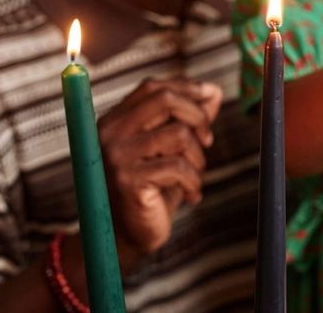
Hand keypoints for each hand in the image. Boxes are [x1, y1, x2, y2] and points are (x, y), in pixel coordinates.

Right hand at [97, 79, 222, 261]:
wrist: (127, 236)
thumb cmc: (153, 190)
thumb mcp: (171, 149)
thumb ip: (188, 119)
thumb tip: (213, 91)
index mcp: (115, 121)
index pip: (152, 87)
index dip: (187, 88)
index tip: (211, 97)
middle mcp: (109, 133)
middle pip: (165, 100)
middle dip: (198, 117)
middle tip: (208, 141)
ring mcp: (116, 155)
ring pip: (179, 134)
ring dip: (198, 158)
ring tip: (194, 177)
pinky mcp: (128, 179)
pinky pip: (179, 167)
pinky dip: (194, 182)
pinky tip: (191, 196)